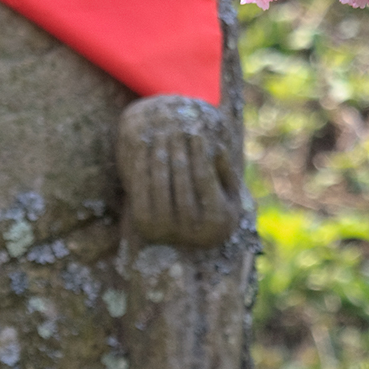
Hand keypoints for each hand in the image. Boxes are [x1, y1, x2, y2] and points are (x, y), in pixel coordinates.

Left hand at [117, 94, 239, 248]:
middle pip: (181, 179)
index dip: (200, 153)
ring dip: (159, 154)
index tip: (197, 132)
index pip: (204, 178)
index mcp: (216, 223)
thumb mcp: (228, 193)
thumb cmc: (211, 207)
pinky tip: (144, 145)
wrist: (181, 241)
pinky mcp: (142, 224)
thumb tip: (218, 146)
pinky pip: (140, 188)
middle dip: (179, 151)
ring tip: (161, 132)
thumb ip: (226, 172)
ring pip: (160, 182)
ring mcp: (164, 229)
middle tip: (177, 127)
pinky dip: (141, 164)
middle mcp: (190, 232)